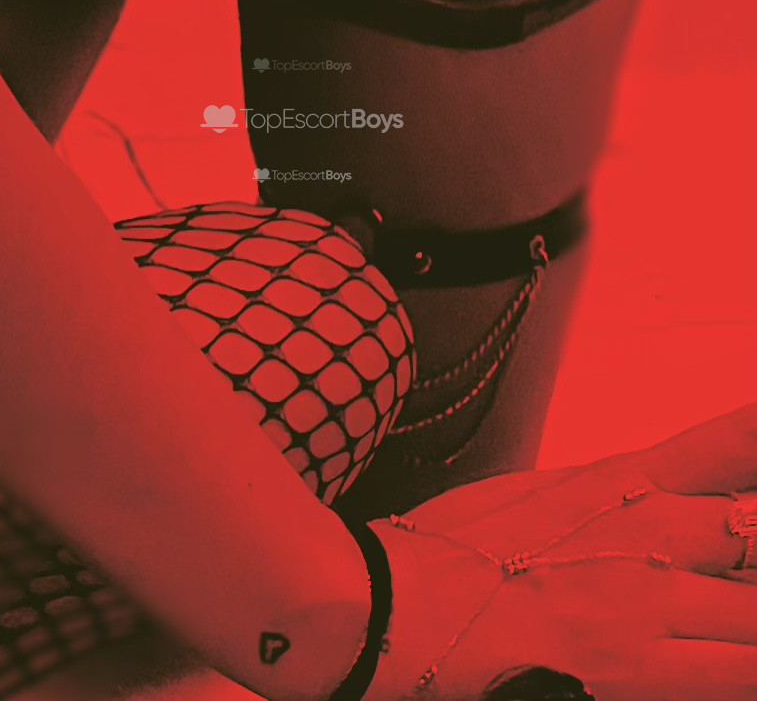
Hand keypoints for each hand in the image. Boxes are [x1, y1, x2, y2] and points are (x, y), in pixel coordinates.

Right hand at [365, 403, 756, 699]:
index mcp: (625, 478)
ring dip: (752, 602)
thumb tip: (664, 493)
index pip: (730, 445)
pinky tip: (736, 651)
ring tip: (730, 602)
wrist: (398, 600)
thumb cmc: (456, 546)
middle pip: (752, 524)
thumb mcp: (544, 489)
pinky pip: (739, 673)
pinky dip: (745, 661)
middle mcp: (650, 529)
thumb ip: (619, 489)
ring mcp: (651, 602)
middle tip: (736, 548)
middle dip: (754, 531)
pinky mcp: (641, 673)